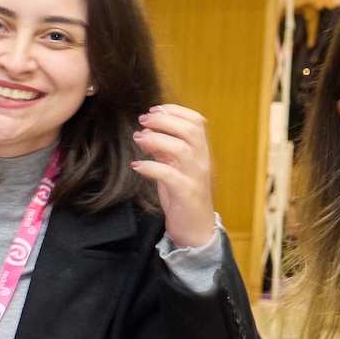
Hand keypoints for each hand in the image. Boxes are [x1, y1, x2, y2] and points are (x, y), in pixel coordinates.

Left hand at [130, 104, 219, 252]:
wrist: (195, 229)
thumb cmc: (183, 197)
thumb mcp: (174, 169)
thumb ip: (165, 151)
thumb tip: (147, 132)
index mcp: (202, 152)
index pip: (197, 121)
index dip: (176, 111)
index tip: (154, 109)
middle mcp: (203, 161)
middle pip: (191, 130)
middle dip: (165, 121)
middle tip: (143, 120)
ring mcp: (196, 177)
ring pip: (182, 149)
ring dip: (156, 140)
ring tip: (138, 138)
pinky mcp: (186, 193)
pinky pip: (169, 174)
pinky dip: (151, 167)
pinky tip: (137, 165)